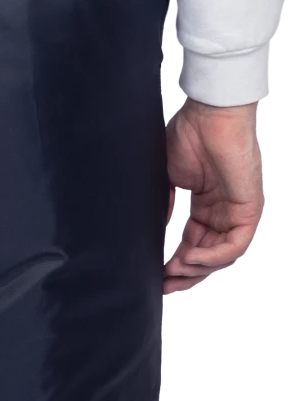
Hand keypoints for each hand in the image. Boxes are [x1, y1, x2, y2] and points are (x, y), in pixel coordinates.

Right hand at [163, 99, 263, 295]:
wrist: (207, 115)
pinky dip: (212, 257)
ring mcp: (238, 211)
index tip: (156, 275)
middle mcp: (224, 211)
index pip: (195, 243)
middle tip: (163, 285)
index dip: (177, 262)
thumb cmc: (189, 135)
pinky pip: (234, 245)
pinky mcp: (248, 209)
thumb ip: (162, 206)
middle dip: (186, 274)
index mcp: (207, 204)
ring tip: (173, 271)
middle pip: (209, 255)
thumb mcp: (168, 179)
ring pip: (222, 256)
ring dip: (196, 269)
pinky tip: (189, 258)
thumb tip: (152, 233)